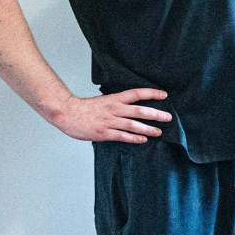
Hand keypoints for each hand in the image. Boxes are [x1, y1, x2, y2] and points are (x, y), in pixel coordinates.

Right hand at [47, 88, 170, 142]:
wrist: (66, 113)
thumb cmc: (85, 108)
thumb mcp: (103, 100)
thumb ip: (117, 103)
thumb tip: (132, 106)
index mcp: (114, 99)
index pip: (137, 93)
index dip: (151, 93)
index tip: (164, 95)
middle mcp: (114, 109)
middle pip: (140, 111)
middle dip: (156, 114)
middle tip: (168, 117)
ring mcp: (109, 122)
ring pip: (133, 125)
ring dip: (148, 129)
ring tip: (159, 132)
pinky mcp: (104, 133)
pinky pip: (123, 137)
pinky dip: (135, 139)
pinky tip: (143, 140)